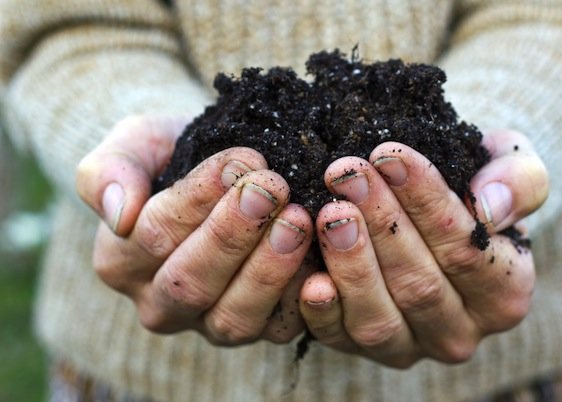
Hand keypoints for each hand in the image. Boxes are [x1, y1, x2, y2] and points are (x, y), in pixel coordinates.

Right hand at [76, 115, 313, 344]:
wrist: (217, 173)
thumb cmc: (173, 156)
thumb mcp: (133, 145)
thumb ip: (108, 171)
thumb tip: (118, 212)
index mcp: (120, 261)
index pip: (153, 236)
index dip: (197, 200)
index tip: (239, 161)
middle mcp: (161, 304)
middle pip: (191, 283)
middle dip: (234, 234)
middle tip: (272, 190)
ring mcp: (210, 323)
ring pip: (233, 317)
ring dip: (269, 269)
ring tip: (298, 220)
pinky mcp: (258, 328)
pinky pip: (278, 327)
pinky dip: (300, 297)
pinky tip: (320, 259)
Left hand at [299, 129, 548, 367]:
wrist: (435, 212)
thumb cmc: (473, 187)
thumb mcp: (512, 167)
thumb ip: (520, 182)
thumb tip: (491, 208)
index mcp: (505, 293)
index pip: (466, 250)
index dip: (426, 202)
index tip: (391, 155)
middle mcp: (460, 332)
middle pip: (419, 284)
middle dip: (380, 223)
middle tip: (346, 173)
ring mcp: (409, 347)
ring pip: (379, 318)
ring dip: (351, 262)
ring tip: (330, 210)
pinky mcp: (362, 350)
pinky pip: (339, 339)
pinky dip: (322, 311)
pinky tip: (309, 274)